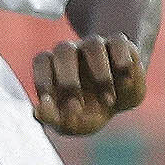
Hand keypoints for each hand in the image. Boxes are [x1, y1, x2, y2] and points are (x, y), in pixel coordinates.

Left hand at [29, 32, 146, 135]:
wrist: (117, 104)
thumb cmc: (85, 113)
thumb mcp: (69, 122)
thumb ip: (51, 117)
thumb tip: (39, 110)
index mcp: (53, 66)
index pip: (42, 61)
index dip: (43, 79)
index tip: (49, 102)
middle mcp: (72, 51)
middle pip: (64, 50)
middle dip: (69, 80)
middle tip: (77, 108)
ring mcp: (96, 45)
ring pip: (93, 45)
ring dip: (101, 76)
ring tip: (108, 101)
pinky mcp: (120, 44)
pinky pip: (119, 42)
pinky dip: (122, 61)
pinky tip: (125, 83)